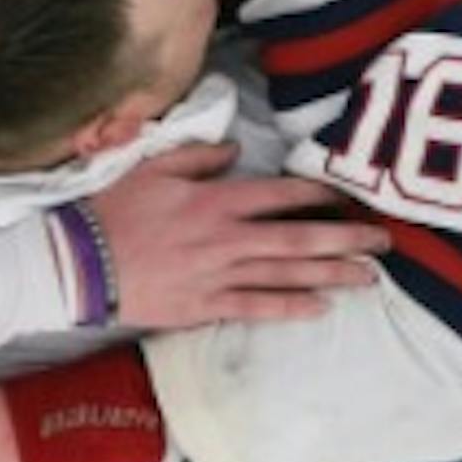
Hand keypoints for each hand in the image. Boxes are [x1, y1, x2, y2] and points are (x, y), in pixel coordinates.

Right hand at [88, 141, 386, 329]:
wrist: (78, 263)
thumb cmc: (111, 210)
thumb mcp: (151, 167)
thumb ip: (197, 157)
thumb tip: (234, 153)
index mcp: (214, 200)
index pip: (280, 194)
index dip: (319, 193)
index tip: (350, 195)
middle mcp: (225, 239)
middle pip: (298, 239)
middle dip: (345, 239)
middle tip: (384, 242)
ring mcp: (217, 276)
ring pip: (286, 275)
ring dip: (331, 275)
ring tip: (369, 277)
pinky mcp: (204, 306)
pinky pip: (255, 307)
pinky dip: (289, 307)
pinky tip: (320, 308)